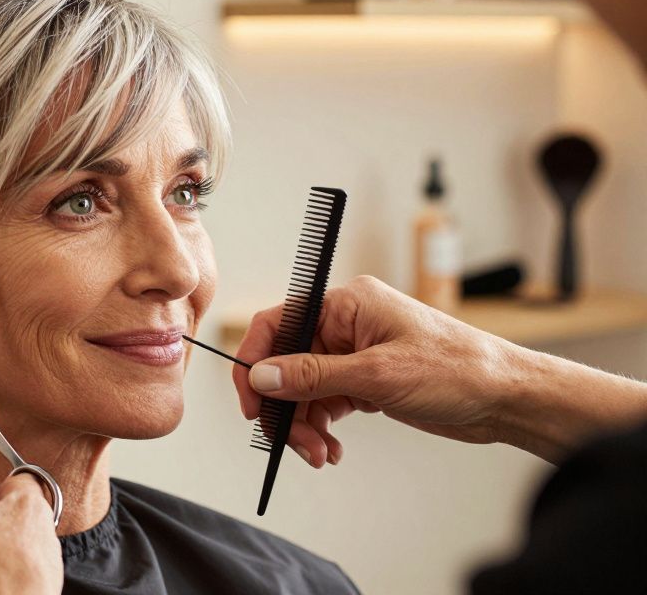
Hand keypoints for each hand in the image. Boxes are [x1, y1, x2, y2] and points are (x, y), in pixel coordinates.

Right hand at [232, 275, 646, 464]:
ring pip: (304, 389)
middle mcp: (346, 324)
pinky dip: (322, 428)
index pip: (278, 323)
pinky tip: (331, 448)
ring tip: (319, 453)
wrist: (507, 398)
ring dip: (305, 424)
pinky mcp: (366, 381)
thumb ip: (313, 375)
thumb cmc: (459, 369)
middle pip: (287, 363)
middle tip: (290, 441)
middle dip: (285, 407)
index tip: (251, 401)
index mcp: (346, 304)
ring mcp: (355, 354)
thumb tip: (263, 376)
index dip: (256, 362)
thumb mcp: (378, 375)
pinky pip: (326, 403)